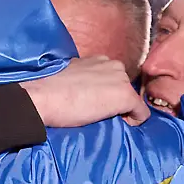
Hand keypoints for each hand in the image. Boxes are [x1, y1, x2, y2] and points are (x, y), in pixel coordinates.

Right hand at [21, 56, 149, 126]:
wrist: (42, 97)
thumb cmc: (48, 90)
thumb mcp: (70, 76)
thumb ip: (83, 79)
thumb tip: (84, 91)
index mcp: (98, 59)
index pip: (112, 77)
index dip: (107, 93)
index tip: (96, 104)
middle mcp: (113, 64)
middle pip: (124, 88)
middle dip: (116, 100)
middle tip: (100, 113)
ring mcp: (121, 79)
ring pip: (132, 99)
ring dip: (123, 110)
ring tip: (105, 119)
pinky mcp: (125, 95)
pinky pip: (141, 113)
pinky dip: (135, 121)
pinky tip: (120, 124)